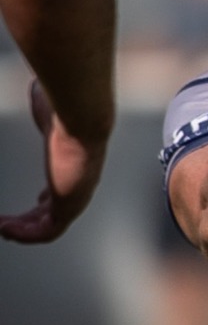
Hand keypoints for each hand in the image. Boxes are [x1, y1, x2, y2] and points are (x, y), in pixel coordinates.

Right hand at [0, 81, 108, 243]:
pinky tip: (5, 230)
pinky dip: (26, 235)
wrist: (82, 116)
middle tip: (5, 223)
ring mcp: (76, 198)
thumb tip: (37, 89)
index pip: (65, 189)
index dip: (49, 199)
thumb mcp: (48, 109)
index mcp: (76, 166)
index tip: (37, 200)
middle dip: (30, 219)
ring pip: (49, 226)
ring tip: (1, 229)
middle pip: (55, 212)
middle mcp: (80, 185)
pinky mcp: (69, 206)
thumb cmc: (66, 108)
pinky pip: (47, 232)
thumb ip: (42, 110)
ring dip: (23, 230)